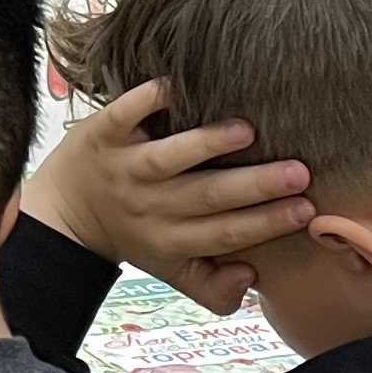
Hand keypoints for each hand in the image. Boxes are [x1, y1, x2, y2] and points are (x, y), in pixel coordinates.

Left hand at [20, 79, 314, 312]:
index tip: (306, 209)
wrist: (64, 212)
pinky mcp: (101, 133)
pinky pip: (123, 115)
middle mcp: (151, 204)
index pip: (226, 234)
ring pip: (168, 157)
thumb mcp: (171, 271)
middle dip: (255, 185)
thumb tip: (252, 279)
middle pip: (207, 196)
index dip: (267, 223)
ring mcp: (126, 167)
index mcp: (172, 240)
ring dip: (205, 144)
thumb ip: (213, 287)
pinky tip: (173, 85)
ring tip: (245, 131)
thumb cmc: (135, 234)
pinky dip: (145, 100)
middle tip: (299, 171)